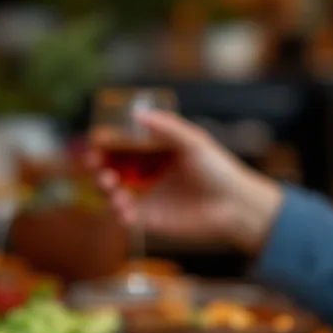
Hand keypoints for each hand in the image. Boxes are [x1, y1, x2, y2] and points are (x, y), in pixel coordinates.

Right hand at [93, 110, 283, 254]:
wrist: (236, 206)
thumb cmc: (219, 169)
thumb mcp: (194, 142)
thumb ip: (167, 128)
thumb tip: (136, 114)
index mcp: (154, 152)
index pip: (121, 145)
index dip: (106, 144)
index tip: (97, 142)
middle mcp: (146, 173)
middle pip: (111, 167)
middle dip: (98, 166)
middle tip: (97, 165)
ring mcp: (146, 196)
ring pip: (112, 191)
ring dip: (104, 189)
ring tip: (112, 187)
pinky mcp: (149, 219)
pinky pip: (124, 216)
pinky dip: (118, 213)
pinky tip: (124, 210)